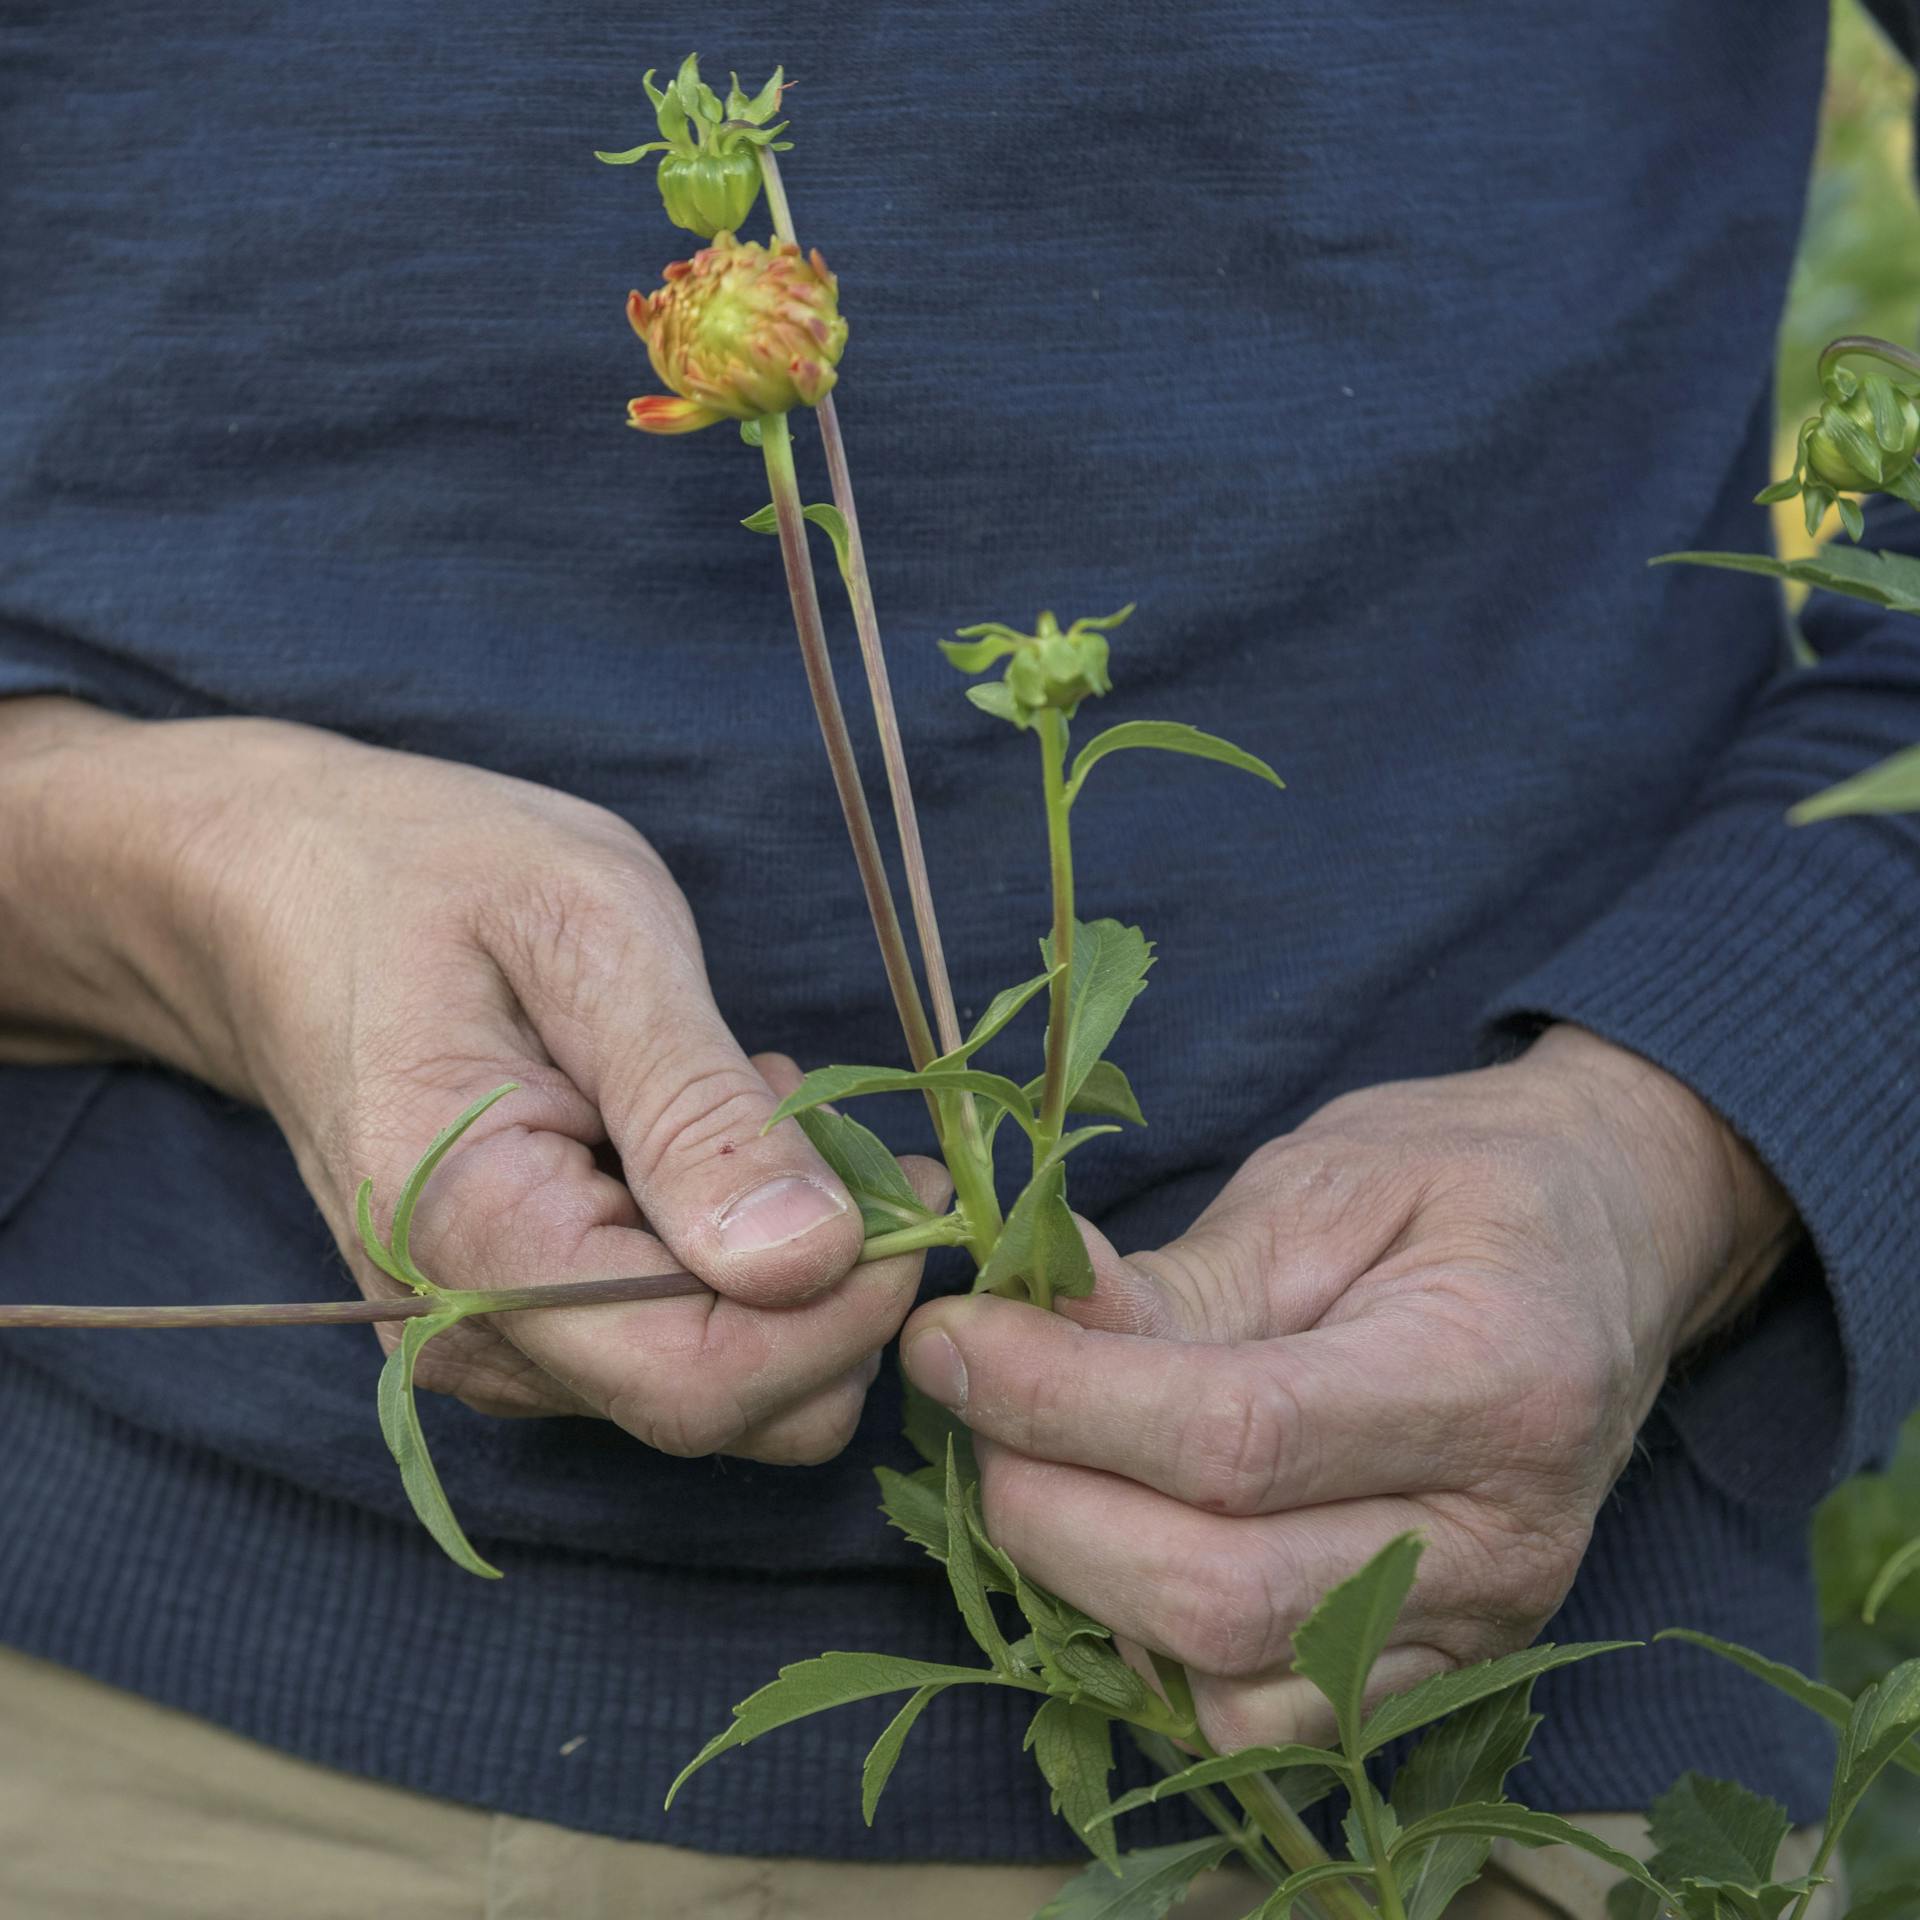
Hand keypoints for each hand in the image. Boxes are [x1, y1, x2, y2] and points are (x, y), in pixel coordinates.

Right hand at [0, 698, 938, 1461]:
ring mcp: (484, 1340)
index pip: (699, 1379)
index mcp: (468, 1239)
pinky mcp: (511, 1323)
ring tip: (751, 1108)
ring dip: (783, 1269)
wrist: (283, 891)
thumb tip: (813, 1261)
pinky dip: (730, 1261)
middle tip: (842, 1131)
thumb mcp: (590, 939)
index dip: (843, 1310)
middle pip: (717, 1409)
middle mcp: (465, 1332)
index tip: (914, 1187)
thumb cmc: (434, 878)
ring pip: (711, 1390)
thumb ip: (697, 1111)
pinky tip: (704, 1141)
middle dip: (832, 1291)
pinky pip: (667, 1346)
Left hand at [901, 1026, 1792, 1750]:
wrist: (1608, 1233)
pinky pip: (1268, 1722)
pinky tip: (1126, 1542)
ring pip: (1233, 1683)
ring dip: (1088, 1586)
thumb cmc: (1460, 1181)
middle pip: (1223, 1593)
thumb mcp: (1321, 1184)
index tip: (948, 1342)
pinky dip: (1160, 1653)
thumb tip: (1020, 1332)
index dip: (1062, 1398)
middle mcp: (1503, 1535)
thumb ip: (1177, 1284)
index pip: (1238, 1436)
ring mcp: (1485, 1624)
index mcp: (1493, 1377)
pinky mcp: (1447, 1668)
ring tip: (1043, 1464)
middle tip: (973, 1403)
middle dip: (1049, 1506)